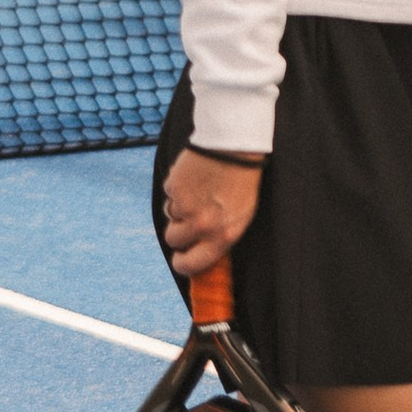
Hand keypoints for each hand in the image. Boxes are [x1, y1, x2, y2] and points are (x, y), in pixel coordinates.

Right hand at [162, 147, 263, 278]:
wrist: (235, 146)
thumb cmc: (242, 182)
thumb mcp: (241, 216)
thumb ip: (220, 236)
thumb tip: (202, 253)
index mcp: (223, 236)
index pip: (192, 265)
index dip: (182, 264)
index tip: (180, 259)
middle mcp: (203, 226)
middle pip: (173, 240)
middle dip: (177, 231)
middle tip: (187, 219)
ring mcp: (186, 207)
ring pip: (170, 216)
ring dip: (179, 207)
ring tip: (198, 190)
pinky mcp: (174, 188)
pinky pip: (169, 195)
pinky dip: (178, 188)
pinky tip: (194, 177)